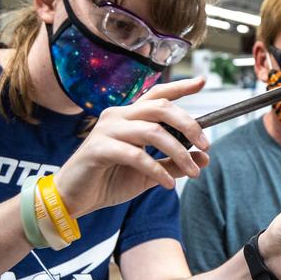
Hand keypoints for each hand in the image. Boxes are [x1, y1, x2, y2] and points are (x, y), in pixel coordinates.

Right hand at [56, 78, 210, 217]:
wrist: (74, 199)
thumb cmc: (109, 180)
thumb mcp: (149, 173)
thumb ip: (174, 164)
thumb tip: (205, 158)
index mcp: (129, 116)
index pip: (157, 94)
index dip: (180, 87)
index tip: (202, 81)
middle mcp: (118, 116)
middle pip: (160, 108)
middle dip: (188, 124)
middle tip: (205, 145)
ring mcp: (107, 130)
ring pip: (152, 131)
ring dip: (178, 153)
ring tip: (192, 172)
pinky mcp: (98, 149)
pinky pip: (136, 155)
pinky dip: (157, 170)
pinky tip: (168, 185)